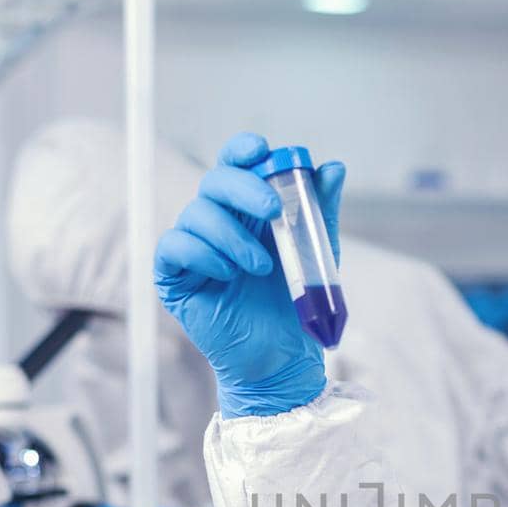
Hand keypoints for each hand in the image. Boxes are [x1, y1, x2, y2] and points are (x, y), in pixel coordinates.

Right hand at [154, 132, 345, 417]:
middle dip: (243, 189)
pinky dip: (202, 254)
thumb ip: (320, 211)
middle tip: (272, 213)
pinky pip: (173, 246)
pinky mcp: (174, 276)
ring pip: (195, 213)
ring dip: (231, 236)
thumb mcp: (316, 253)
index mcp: (248, 210)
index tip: (261, 151)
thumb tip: (334, 168)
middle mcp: (217, 222)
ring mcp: (194, 248)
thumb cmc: (295, 304)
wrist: (282, 357)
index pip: (236, 164)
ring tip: (260, 268)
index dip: (243, 150)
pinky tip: (227, 276)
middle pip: (214, 181)